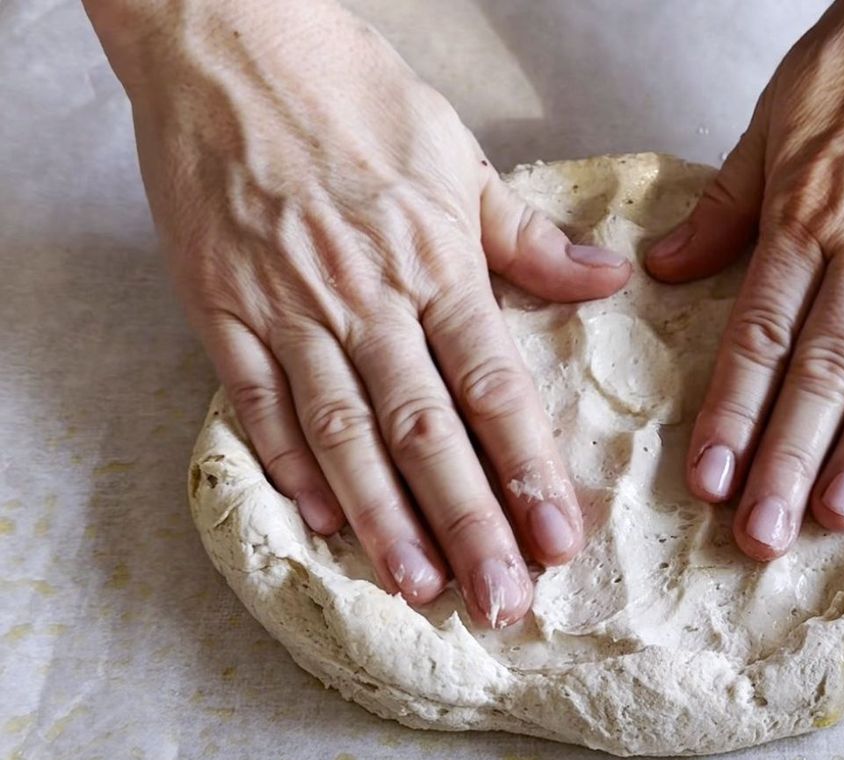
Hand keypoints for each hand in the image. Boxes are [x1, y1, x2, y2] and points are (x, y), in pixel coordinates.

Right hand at [90, 0, 630, 623]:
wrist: (228, 41)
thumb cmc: (352, 93)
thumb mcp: (459, 156)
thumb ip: (529, 238)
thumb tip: (607, 280)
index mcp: (435, 262)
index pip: (494, 387)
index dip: (528, 471)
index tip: (558, 540)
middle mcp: (366, 296)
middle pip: (426, 431)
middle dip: (470, 523)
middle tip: (501, 602)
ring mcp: (287, 308)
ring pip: (344, 434)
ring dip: (384, 518)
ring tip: (421, 586)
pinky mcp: (220, 309)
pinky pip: (258, 403)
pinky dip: (292, 464)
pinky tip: (325, 520)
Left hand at [646, 0, 843, 558]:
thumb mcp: (777, 117)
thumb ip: (726, 205)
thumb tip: (663, 269)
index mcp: (809, 210)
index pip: (761, 333)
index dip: (733, 411)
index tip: (708, 479)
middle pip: (825, 367)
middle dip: (791, 457)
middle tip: (763, 534)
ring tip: (839, 516)